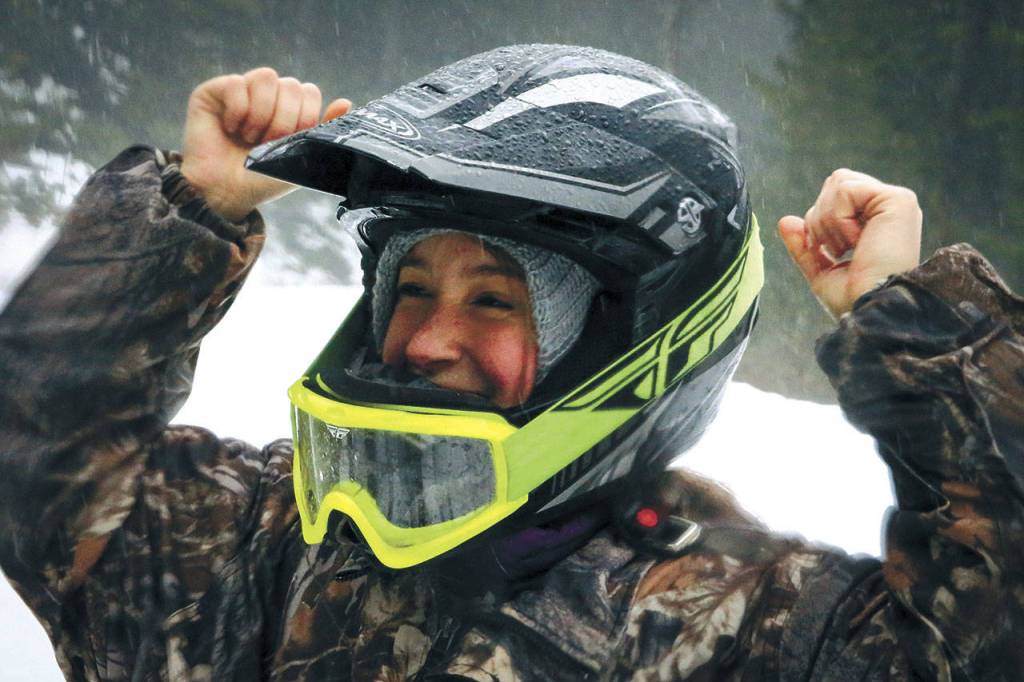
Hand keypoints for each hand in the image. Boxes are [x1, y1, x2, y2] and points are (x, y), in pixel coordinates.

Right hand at [180, 68, 350, 221]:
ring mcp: (241, 91)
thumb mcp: (300, 157)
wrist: (226, 193)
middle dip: (284, 120)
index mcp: (288, 110)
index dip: (305, 116)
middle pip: (292, 85)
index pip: (310, 92)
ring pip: (266, 77)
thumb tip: (347, 102)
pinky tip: (230, 128)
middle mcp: (266, 97)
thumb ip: (322, 130)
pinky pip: (236, 83)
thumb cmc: (262, 178)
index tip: (291, 141)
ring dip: (261, 115)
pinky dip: (237, 111)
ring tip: (248, 138)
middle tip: (267, 143)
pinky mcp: (214, 91)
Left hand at [778, 169, 921, 318]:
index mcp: (875, 222)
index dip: (818, 221)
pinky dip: (837, 218)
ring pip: (839, 181)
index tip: (826, 252)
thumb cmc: (853, 299)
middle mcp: (888, 209)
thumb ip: (804, 246)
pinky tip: (855, 241)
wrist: (869, 310)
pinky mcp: (899, 200)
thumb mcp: (821, 271)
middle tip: (833, 249)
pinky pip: (846, 189)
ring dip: (828, 219)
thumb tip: (785, 221)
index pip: (836, 196)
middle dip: (820, 217)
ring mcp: (896, 202)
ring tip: (844, 247)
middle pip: (835, 182)